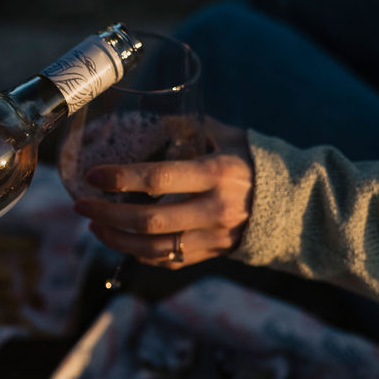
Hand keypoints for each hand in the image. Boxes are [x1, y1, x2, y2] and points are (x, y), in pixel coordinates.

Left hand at [73, 118, 254, 267]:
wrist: (298, 204)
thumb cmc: (256, 162)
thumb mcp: (230, 138)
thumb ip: (191, 128)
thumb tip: (152, 118)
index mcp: (216, 174)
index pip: (159, 179)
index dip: (121, 178)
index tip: (93, 176)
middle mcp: (214, 209)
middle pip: (148, 221)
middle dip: (107, 215)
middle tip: (80, 205)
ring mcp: (213, 237)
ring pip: (153, 249)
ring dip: (116, 239)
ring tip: (93, 226)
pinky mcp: (212, 254)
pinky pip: (167, 261)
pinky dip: (138, 254)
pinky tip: (120, 240)